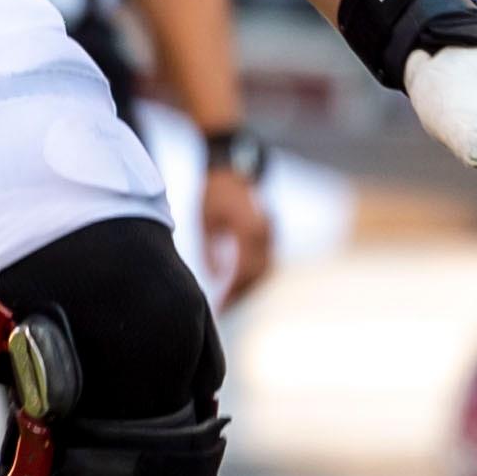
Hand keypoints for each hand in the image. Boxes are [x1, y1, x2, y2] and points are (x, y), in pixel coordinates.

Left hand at [198, 161, 273, 303]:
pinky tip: (240, 283)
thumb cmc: (214, 192)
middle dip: (242, 294)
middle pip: (258, 273)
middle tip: (224, 308)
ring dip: (250, 286)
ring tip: (231, 299)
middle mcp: (265, 231)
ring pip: (265, 268)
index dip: (233, 292)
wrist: (230, 166)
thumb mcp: (205, 222)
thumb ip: (211, 252)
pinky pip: (266, 258)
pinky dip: (255, 273)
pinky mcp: (270, 230)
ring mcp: (271, 230)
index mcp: (248, 229)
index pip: (244, 271)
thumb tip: (217, 277)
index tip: (220, 307)